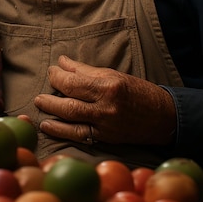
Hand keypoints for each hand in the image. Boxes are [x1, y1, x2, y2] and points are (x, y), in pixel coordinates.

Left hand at [33, 55, 176, 145]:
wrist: (164, 117)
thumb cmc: (138, 91)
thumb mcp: (112, 75)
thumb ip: (84, 70)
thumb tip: (62, 61)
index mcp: (108, 86)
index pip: (73, 82)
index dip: (57, 76)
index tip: (51, 71)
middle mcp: (106, 107)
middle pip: (69, 103)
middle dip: (50, 98)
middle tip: (39, 94)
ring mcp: (106, 126)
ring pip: (71, 120)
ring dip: (52, 113)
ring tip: (40, 106)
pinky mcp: (107, 139)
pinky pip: (80, 135)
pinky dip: (62, 131)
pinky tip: (50, 126)